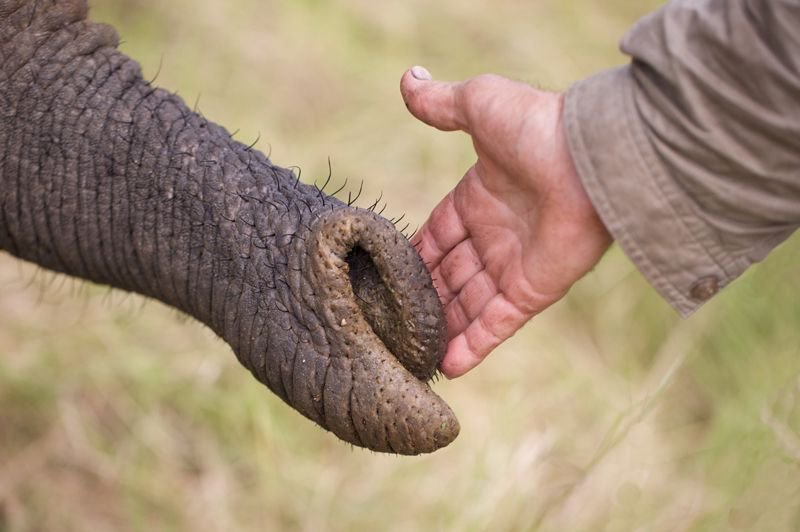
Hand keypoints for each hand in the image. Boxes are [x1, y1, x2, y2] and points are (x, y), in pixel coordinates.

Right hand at [400, 66, 611, 377]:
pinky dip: (473, 346)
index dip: (414, 256)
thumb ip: (440, 104)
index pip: (437, 235)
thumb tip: (407, 79)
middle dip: (424, 297)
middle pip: (449, 275)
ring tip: (412, 353)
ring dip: (443, 328)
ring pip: (468, 305)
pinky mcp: (533, 292)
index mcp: (479, 197)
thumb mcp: (479, 105)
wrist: (590, 157)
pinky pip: (497, 325)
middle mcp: (495, 234)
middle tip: (392, 322)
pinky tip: (447, 367)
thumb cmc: (536, 126)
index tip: (385, 277)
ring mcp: (514, 266)